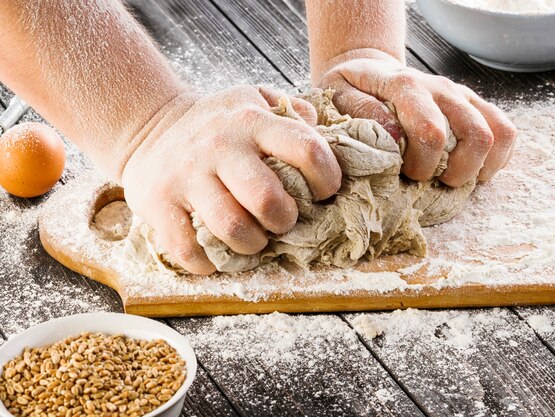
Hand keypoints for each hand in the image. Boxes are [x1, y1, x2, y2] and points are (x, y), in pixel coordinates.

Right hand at [122, 86, 341, 273]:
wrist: (150, 127)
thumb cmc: (216, 124)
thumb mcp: (252, 99)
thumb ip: (291, 111)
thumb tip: (323, 131)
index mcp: (251, 121)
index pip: (305, 149)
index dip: (326, 177)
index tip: (323, 192)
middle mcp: (220, 147)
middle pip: (267, 199)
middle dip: (285, 220)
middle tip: (282, 220)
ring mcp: (187, 176)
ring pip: (233, 228)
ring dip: (253, 244)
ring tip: (254, 239)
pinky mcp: (159, 203)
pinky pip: (189, 250)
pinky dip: (208, 263)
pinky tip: (215, 255)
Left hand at [315, 49, 516, 186]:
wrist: (369, 73)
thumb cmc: (351, 92)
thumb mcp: (339, 96)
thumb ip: (361, 113)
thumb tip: (393, 137)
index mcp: (406, 86)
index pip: (432, 131)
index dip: (424, 164)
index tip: (407, 175)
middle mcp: (441, 89)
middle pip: (475, 134)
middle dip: (457, 171)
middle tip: (432, 181)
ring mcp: (462, 97)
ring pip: (496, 133)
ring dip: (480, 167)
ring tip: (453, 179)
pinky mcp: (474, 106)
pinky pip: (506, 131)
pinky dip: (496, 158)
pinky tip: (472, 171)